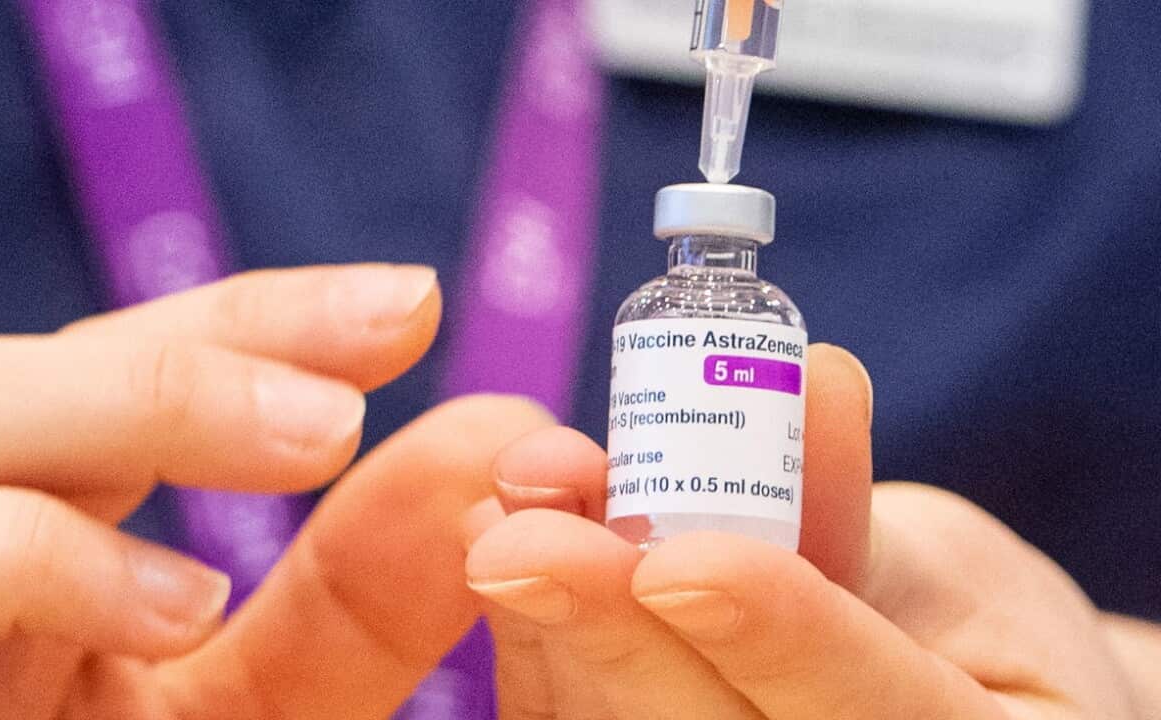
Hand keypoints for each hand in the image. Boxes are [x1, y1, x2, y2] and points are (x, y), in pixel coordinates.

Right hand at [0, 264, 553, 718]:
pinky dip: (27, 555)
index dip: (262, 320)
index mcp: (28, 550)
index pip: (128, 375)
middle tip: (386, 330)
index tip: (408, 300)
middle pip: (27, 368)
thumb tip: (500, 449)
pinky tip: (174, 607)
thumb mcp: (252, 717)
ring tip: (318, 435)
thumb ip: (359, 603)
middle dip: (208, 336)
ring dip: (141, 404)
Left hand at [466, 345, 1147, 719]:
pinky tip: (492, 547)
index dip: (774, 636)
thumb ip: (848, 499)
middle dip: (612, 636)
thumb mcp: (936, 564)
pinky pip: (573, 719)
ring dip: (549, 623)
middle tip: (520, 545)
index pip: (868, 713)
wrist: (905, 690)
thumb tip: (811, 378)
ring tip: (498, 517)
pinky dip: (531, 642)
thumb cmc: (946, 631)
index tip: (677, 563)